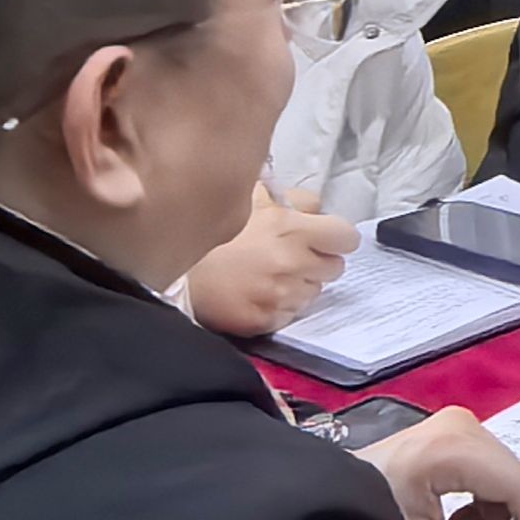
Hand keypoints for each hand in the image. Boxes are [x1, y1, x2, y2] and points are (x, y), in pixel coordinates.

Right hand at [176, 183, 359, 336]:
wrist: (173, 272)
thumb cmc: (211, 233)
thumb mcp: (251, 198)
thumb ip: (291, 199)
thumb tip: (317, 206)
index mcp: (292, 229)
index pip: (346, 237)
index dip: (336, 237)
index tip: (325, 238)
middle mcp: (292, 263)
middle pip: (335, 267)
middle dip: (319, 261)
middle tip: (293, 257)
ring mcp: (280, 295)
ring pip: (314, 292)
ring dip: (300, 284)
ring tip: (268, 274)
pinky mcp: (266, 320)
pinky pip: (291, 314)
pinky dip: (280, 306)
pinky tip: (257, 293)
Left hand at [357, 408, 519, 519]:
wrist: (325, 504)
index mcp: (449, 447)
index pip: (517, 484)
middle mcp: (459, 423)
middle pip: (512, 476)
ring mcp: (453, 422)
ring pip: (503, 473)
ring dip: (491, 512)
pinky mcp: (448, 430)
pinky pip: (487, 467)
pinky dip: (479, 499)